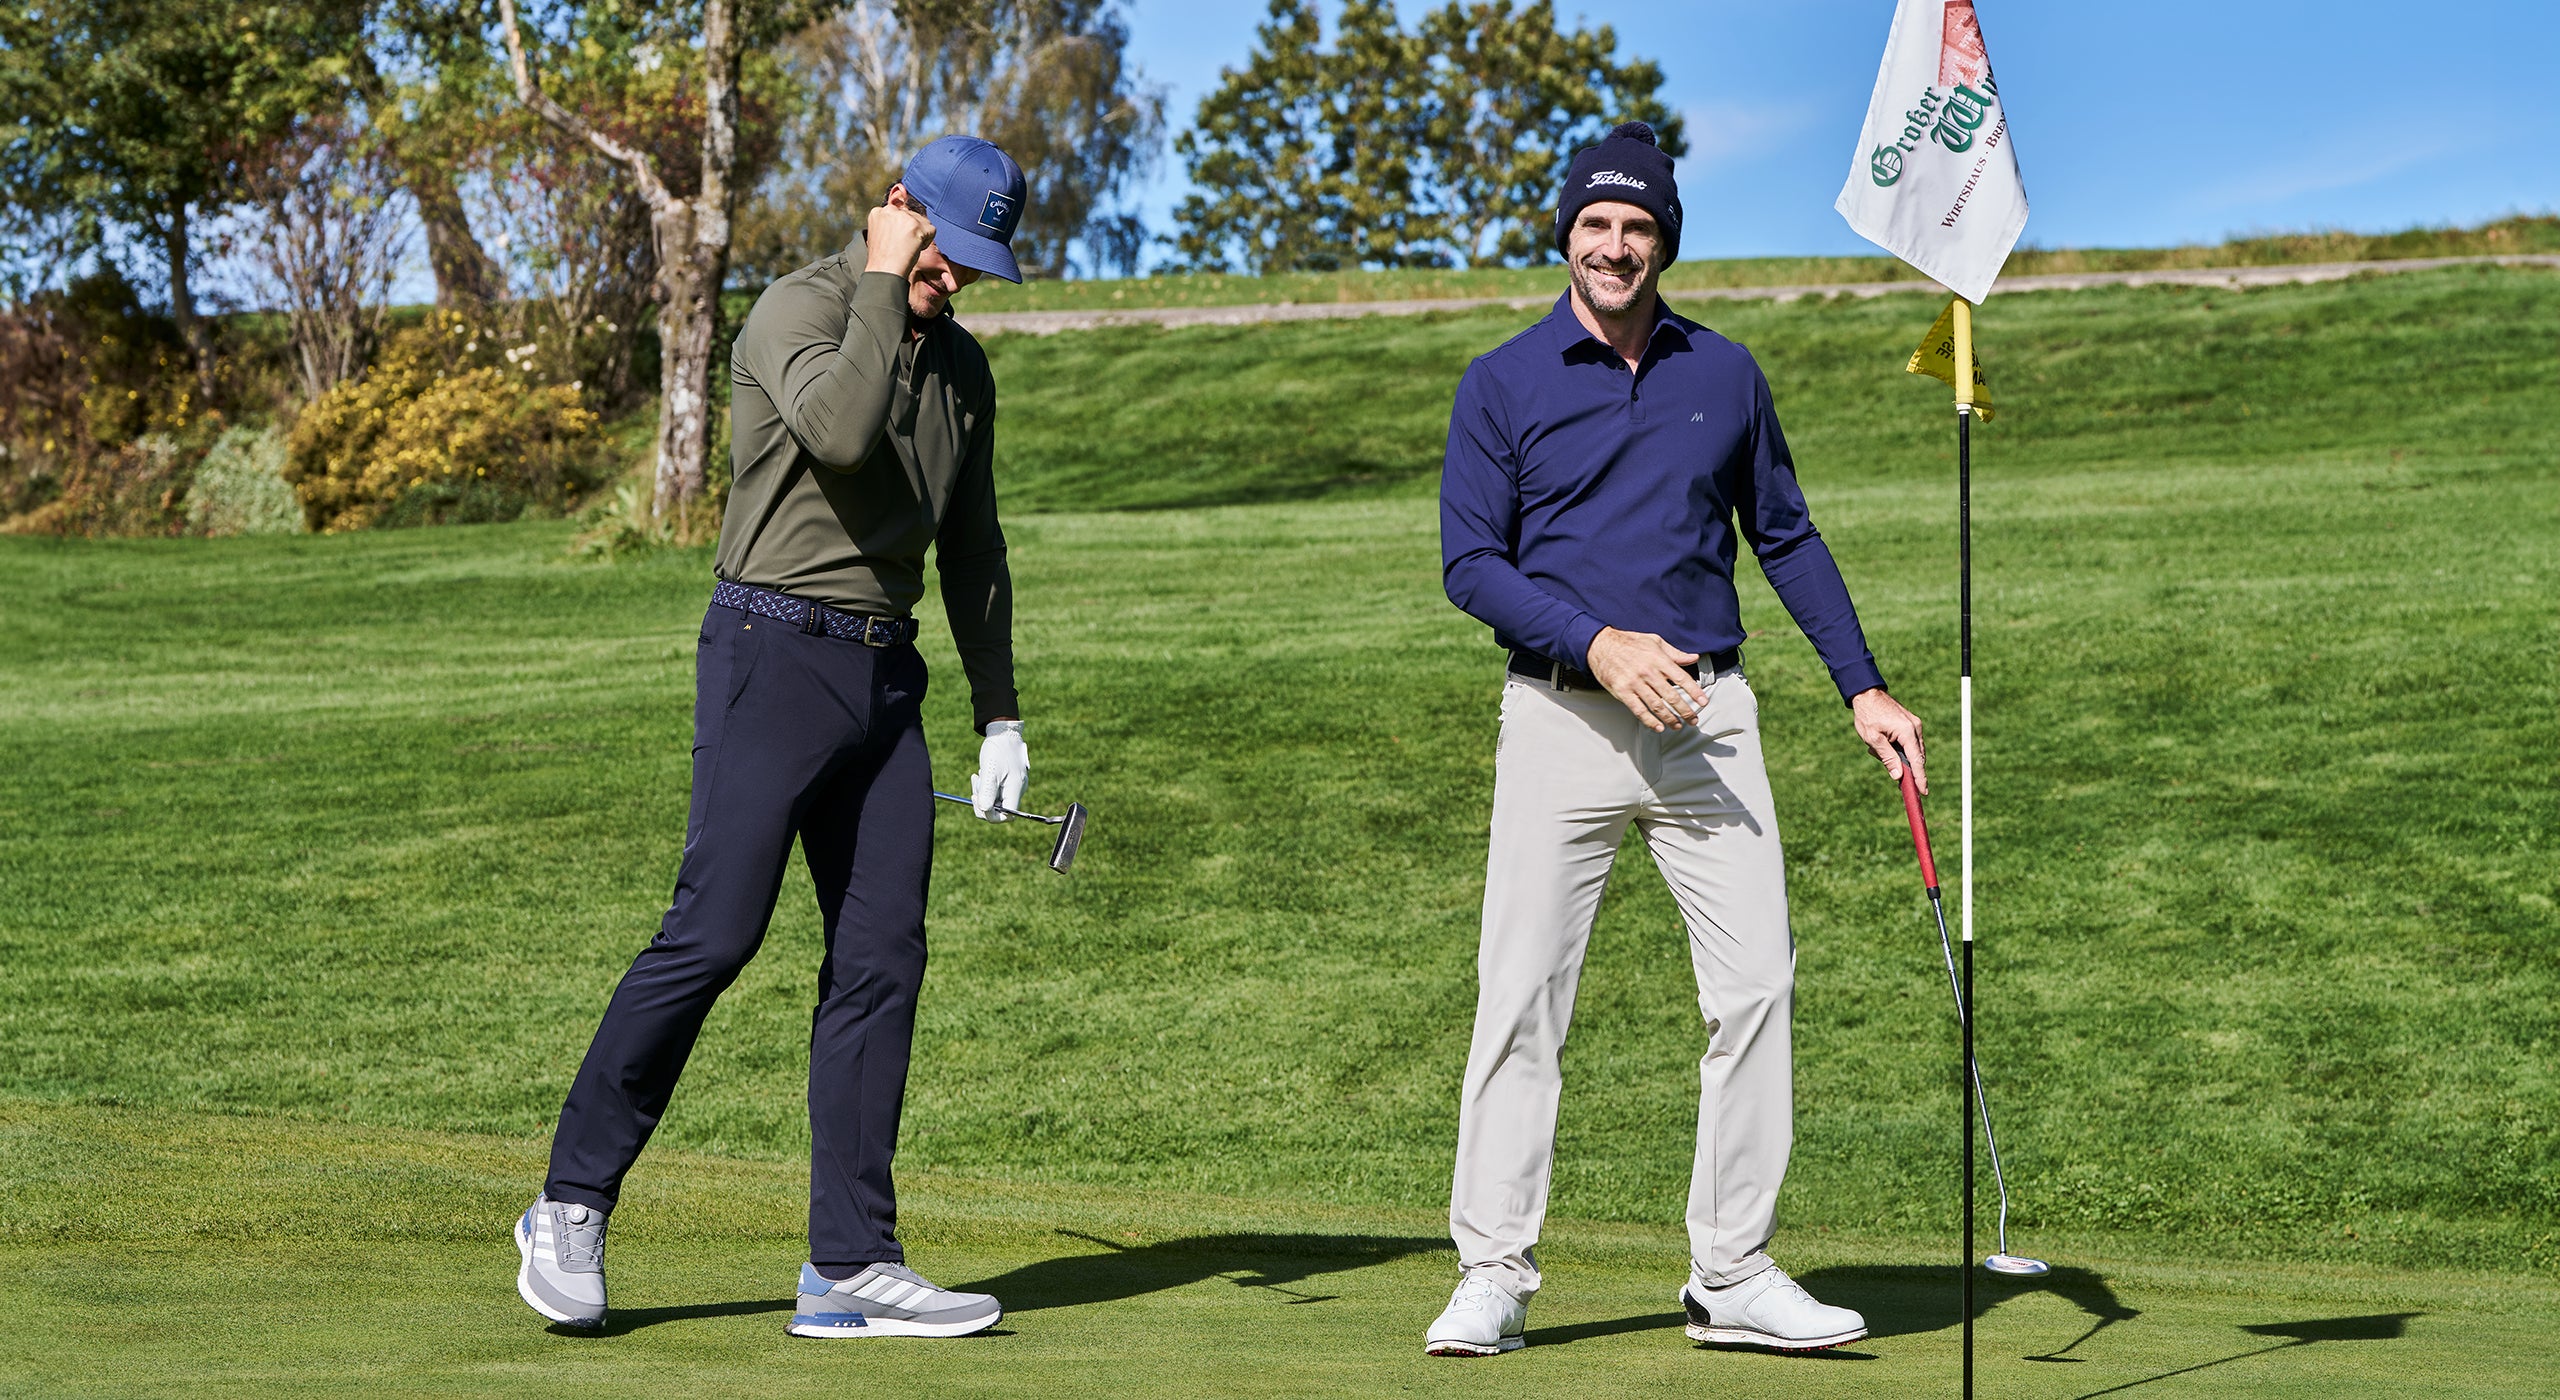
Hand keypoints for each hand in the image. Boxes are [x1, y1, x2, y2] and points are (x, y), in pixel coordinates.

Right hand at [865, 198, 935, 277]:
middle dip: (912, 230)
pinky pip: (931, 230)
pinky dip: (927, 242)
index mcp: (878, 212)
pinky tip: (914, 249)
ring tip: (906, 248)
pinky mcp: (916, 225)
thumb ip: (890, 224)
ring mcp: (903, 217)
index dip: (902, 228)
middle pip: (913, 216)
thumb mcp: (880, 234)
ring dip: (919, 235)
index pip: (900, 214)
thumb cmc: (882, 259)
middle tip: (902, 246)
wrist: (884, 270)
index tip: (898, 239)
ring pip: (923, 222)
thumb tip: (906, 223)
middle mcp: (890, 210)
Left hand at [970, 719, 1026, 821]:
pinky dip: (986, 786)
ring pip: (996, 799)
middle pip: (1000, 809)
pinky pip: (996, 790)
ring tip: (977, 776)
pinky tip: (981, 774)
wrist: (1003, 732)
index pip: (1007, 816)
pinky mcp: (1009, 780)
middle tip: (975, 787)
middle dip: (984, 801)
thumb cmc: (998, 750)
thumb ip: (987, 793)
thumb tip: (984, 811)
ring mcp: (1014, 785)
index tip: (978, 801)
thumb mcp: (989, 772)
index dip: (991, 815)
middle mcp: (1017, 790)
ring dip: (983, 792)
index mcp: (1015, 789)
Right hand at [1585, 626, 1710, 731]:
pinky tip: (1658, 727)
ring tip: (1678, 725)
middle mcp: (1648, 672)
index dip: (1694, 692)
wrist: (1601, 645)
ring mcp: (1634, 683)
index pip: (1681, 678)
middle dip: (1685, 710)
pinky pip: (1638, 710)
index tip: (1703, 702)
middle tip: (1693, 719)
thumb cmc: (1628, 642)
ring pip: (1657, 706)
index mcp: (1658, 659)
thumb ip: (1675, 653)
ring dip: (1670, 718)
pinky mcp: (1622, 692)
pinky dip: (1649, 721)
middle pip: (1671, 696)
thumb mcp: (1654, 641)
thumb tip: (1693, 658)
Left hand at [1850, 687, 1925, 792]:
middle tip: (1893, 776)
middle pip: (1916, 757)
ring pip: (1911, 750)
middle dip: (1905, 768)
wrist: (1867, 694)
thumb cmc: (1867, 715)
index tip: (1923, 792)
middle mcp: (1915, 728)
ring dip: (1896, 755)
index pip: (1917, 761)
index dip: (1920, 778)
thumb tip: (1898, 776)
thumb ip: (1887, 758)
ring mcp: (1914, 725)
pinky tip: (1881, 743)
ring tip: (1876, 749)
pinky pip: (1907, 742)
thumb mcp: (1874, 739)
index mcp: (1907, 732)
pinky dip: (1897, 747)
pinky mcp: (1910, 723)